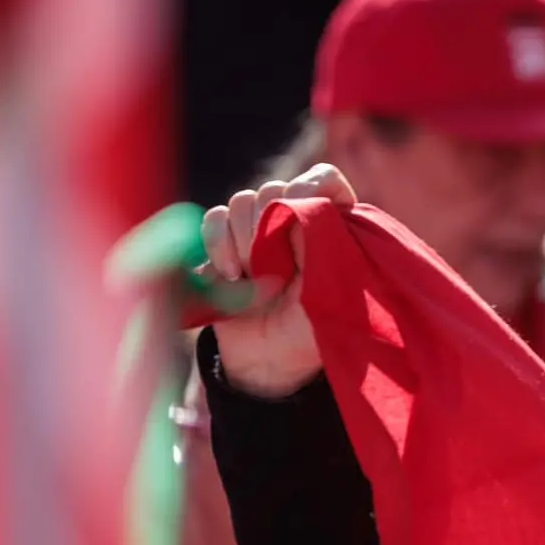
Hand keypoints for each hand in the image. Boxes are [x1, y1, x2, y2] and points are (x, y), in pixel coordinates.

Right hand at [199, 163, 355, 397]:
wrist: (271, 364)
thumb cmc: (311, 333)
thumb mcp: (330, 292)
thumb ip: (321, 245)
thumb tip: (297, 205)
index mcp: (331, 227)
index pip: (324, 180)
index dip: (312, 187)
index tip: (303, 216)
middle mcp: (294, 222)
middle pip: (275, 188)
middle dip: (268, 225)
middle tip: (273, 268)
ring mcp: (257, 231)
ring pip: (241, 200)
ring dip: (242, 238)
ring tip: (250, 276)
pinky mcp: (224, 245)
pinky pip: (213, 219)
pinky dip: (217, 242)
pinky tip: (230, 275)